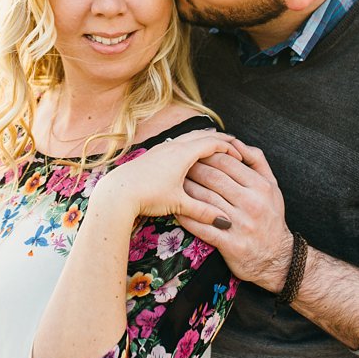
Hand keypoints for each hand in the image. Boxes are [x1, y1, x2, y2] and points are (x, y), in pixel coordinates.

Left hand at [89, 129, 236, 226]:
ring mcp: (162, 147)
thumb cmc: (148, 196)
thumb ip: (203, 212)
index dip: (230, 147)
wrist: (116, 193)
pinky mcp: (153, 153)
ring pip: (189, 137)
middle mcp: (173, 145)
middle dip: (219, 139)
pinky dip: (191, 145)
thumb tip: (225, 222)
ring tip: (215, 146)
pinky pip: (179, 142)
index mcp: (184, 153)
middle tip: (234, 144)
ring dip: (204, 140)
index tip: (241, 153)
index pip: (213, 142)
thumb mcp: (178, 204)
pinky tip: (191, 155)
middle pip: (202, 135)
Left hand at [177, 142, 293, 290]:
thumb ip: (257, 161)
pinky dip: (187, 217)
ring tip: (172, 184)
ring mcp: (241, 224)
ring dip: (185, 190)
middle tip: (177, 165)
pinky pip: (202, 227)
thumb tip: (236, 142)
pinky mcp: (231, 244)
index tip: (193, 153)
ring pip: (205, 200)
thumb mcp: (272, 185)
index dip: (206, 155)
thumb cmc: (271, 217)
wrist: (276, 257)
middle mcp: (252, 203)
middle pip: (213, 178)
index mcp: (260, 186)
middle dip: (191, 169)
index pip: (227, 162)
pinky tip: (176, 210)